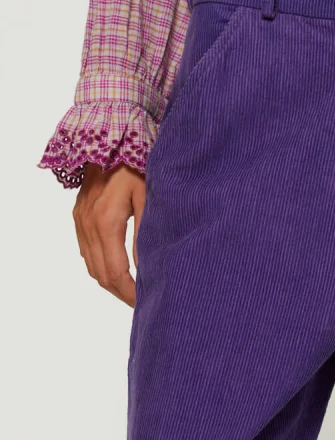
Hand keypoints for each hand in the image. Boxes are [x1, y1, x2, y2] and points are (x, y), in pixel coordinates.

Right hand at [73, 164, 145, 306]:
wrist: (113, 136)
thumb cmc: (138, 163)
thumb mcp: (149, 198)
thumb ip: (146, 235)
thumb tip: (148, 270)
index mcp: (106, 221)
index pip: (115, 272)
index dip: (129, 292)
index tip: (145, 302)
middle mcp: (87, 223)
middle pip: (99, 273)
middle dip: (120, 292)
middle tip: (141, 303)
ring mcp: (80, 218)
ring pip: (90, 264)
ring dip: (109, 281)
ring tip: (131, 291)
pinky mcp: (79, 214)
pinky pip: (86, 250)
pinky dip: (100, 265)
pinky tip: (118, 270)